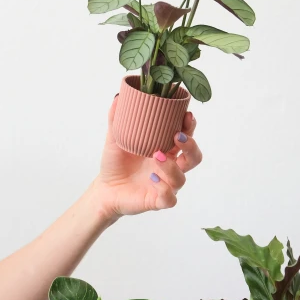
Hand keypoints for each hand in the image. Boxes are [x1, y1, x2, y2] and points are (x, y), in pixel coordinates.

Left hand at [92, 96, 202, 217]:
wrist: (105, 189)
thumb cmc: (115, 163)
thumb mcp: (115, 139)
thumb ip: (117, 120)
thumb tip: (118, 97)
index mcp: (166, 150)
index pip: (186, 136)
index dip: (190, 126)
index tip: (186, 115)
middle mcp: (171, 167)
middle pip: (194, 157)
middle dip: (190, 146)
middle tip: (177, 136)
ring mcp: (166, 185)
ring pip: (181, 178)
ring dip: (171, 166)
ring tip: (157, 155)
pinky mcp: (158, 201)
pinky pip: (169, 199)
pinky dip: (163, 188)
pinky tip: (152, 178)